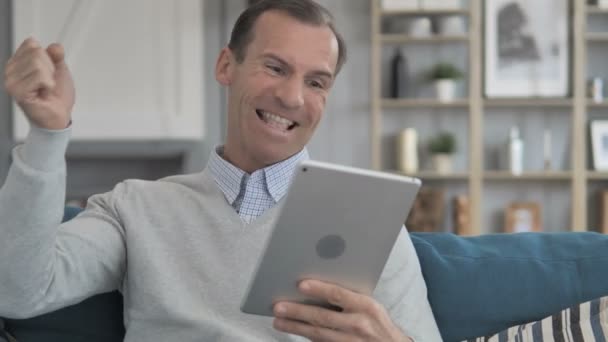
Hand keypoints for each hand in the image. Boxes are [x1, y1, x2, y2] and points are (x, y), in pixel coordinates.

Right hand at [3, 37, 74, 129]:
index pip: (31, 44)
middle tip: (48, 83)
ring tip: (46, 88)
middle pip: (36, 52)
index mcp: (17, 62)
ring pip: (38, 63)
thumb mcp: (60, 70)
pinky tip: (44, 93)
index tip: (48, 72)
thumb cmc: (57, 96)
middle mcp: (10, 70)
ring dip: (50, 77)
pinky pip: (39, 76)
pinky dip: (49, 84)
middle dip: (50, 68)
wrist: (60, 116)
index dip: (47, 57)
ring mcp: (11, 81)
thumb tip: (55, 46)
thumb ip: (57, 56)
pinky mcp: (18, 91)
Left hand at [273, 279, 411, 341]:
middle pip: (323, 317)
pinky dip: (307, 338)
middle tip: (278, 306)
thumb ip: (349, 298)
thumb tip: (319, 288)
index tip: (301, 284)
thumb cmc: (378, 324)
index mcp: (366, 306)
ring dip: (296, 327)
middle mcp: (359, 324)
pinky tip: (294, 331)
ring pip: (318, 334)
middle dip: (298, 311)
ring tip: (279, 321)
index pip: (339, 294)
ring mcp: (351, 341)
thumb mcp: (370, 307)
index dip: (319, 289)